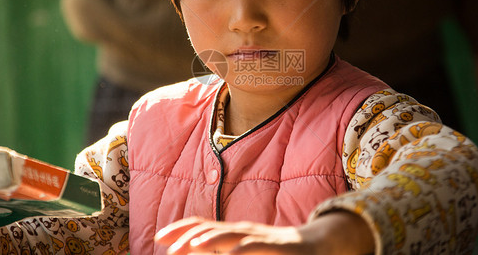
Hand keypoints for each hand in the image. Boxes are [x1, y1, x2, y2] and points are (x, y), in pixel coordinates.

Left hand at [154, 211, 374, 254]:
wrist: (318, 245)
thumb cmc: (278, 252)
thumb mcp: (249, 251)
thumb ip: (225, 252)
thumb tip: (199, 251)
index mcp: (235, 234)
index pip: (202, 226)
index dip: (180, 229)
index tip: (159, 237)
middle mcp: (244, 232)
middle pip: (211, 228)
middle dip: (186, 234)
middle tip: (165, 244)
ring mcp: (260, 238)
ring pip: (231, 236)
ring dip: (209, 240)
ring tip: (189, 246)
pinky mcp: (277, 247)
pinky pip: (255, 248)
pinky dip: (240, 251)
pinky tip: (229, 254)